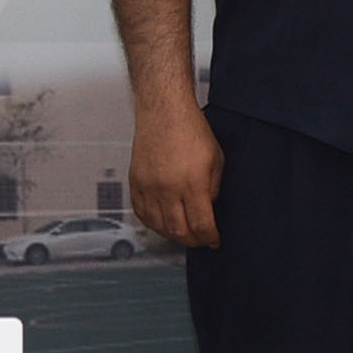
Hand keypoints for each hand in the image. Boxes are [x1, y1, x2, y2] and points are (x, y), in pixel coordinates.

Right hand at [128, 90, 222, 249]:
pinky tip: (162, 222)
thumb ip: (213, 189)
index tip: (214, 240)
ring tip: (183, 233)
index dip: (209, 238)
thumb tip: (209, 210)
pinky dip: (152, 223)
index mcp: (192, 182)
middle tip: (201, 240)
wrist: (164, 111)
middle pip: (178, 231)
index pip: (201, 224)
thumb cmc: (191, 129)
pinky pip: (141, 213)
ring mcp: (148, 187)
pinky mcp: (135, 182)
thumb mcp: (216, 160)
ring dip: (172, 235)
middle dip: (193, 241)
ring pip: (158, 226)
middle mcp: (167, 188)